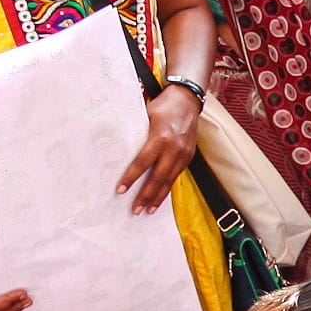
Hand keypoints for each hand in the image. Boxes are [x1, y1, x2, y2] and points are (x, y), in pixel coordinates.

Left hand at [117, 85, 201, 212]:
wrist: (187, 99)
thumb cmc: (164, 105)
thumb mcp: (146, 115)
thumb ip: (137, 133)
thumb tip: (121, 148)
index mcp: (161, 137)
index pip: (143, 162)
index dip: (131, 177)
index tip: (121, 189)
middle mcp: (174, 148)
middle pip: (158, 177)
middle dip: (146, 195)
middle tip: (135, 209)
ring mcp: (183, 154)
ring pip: (169, 180)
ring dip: (158, 197)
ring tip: (148, 210)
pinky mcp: (188, 156)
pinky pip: (176, 176)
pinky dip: (167, 188)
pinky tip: (160, 197)